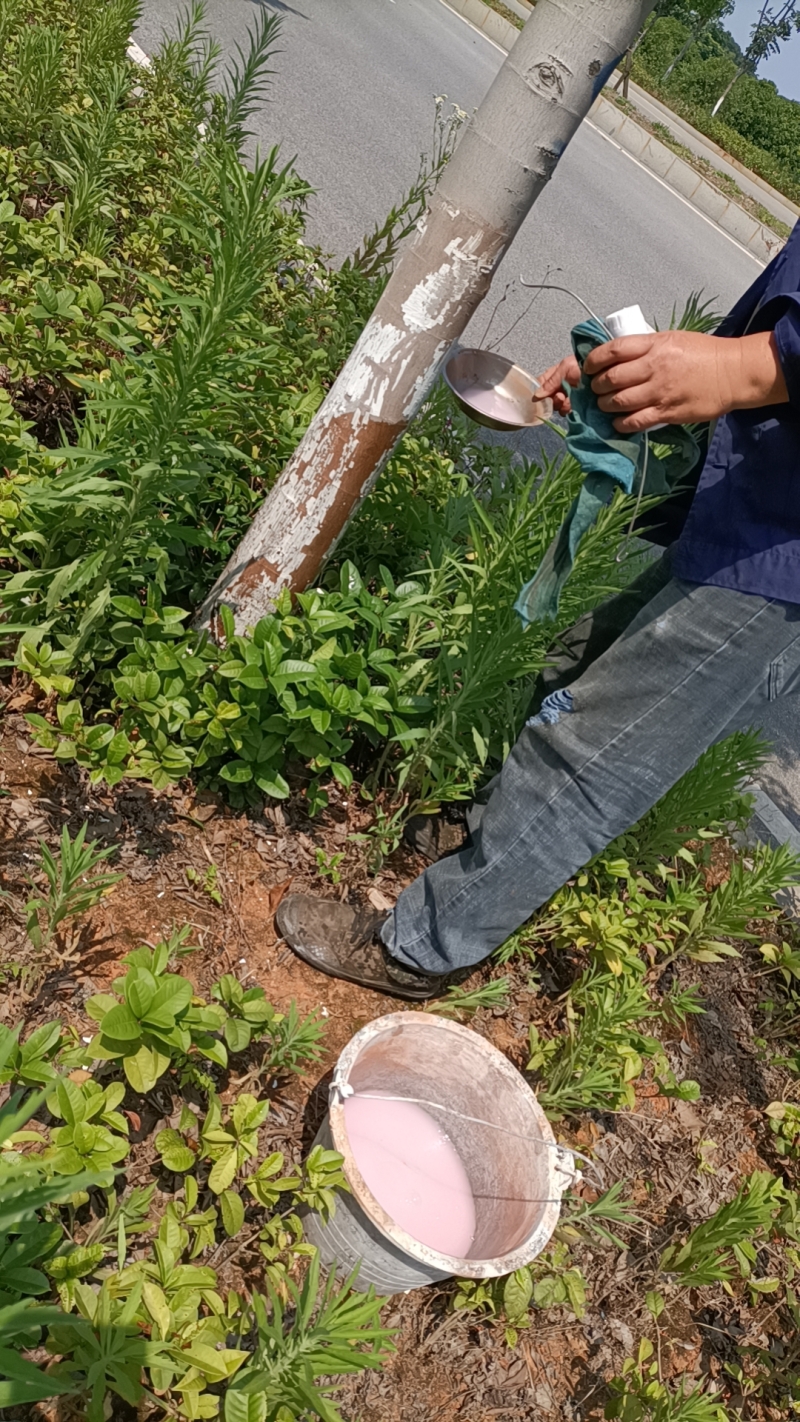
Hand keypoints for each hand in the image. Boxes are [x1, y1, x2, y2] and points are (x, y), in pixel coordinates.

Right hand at [533, 355, 580, 415]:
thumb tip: (536, 396)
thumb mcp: (564, 368)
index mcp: (555, 376)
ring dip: (561, 405)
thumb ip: (550, 382)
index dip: (538, 393)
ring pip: (558, 408)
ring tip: (568, 399)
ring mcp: (569, 397)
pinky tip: (574, 404)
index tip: (539, 398)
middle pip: (548, 400)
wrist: (604, 370)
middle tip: (560, 396)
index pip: (540, 386)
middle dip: (553, 400)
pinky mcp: (578, 406)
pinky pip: (569, 412)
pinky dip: (569, 410)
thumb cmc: (583, 365)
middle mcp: (560, 388)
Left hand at [584, 328, 787, 433]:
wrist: (733, 373)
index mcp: (654, 344)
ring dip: (605, 405)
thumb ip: (645, 347)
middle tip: (596, 389)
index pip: (612, 350)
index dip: (593, 360)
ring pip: (618, 401)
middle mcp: (654, 367)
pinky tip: (618, 421)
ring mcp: (660, 391)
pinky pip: (635, 421)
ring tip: (605, 405)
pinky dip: (621, 423)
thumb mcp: (672, 339)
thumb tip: (617, 356)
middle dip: (596, 386)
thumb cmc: (703, 354)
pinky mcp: (667, 412)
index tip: (588, 367)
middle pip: (611, 378)